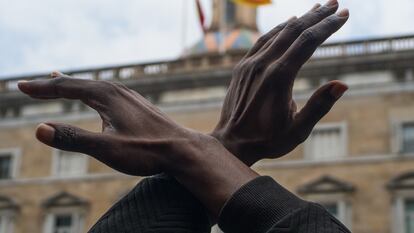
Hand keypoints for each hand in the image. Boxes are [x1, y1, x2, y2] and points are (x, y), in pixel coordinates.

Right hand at [18, 72, 257, 215]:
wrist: (183, 151)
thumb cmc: (147, 151)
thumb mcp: (106, 148)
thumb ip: (73, 139)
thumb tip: (39, 130)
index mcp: (106, 96)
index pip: (67, 87)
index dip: (42, 88)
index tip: (22, 86)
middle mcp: (117, 91)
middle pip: (79, 83)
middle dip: (54, 85)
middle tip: (34, 84)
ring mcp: (129, 97)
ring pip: (94, 87)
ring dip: (73, 85)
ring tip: (59, 80)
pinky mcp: (137, 106)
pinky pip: (107, 94)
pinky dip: (92, 93)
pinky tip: (96, 98)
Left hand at [212, 0, 348, 164]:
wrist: (230, 142)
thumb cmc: (266, 140)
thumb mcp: (298, 131)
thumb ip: (319, 106)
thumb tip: (342, 84)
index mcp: (279, 78)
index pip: (308, 42)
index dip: (327, 26)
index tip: (344, 15)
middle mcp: (263, 65)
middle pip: (294, 31)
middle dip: (317, 16)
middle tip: (336, 4)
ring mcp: (250, 64)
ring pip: (278, 33)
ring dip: (299, 19)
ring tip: (317, 9)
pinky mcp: (242, 67)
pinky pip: (262, 41)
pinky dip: (278, 29)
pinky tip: (288, 23)